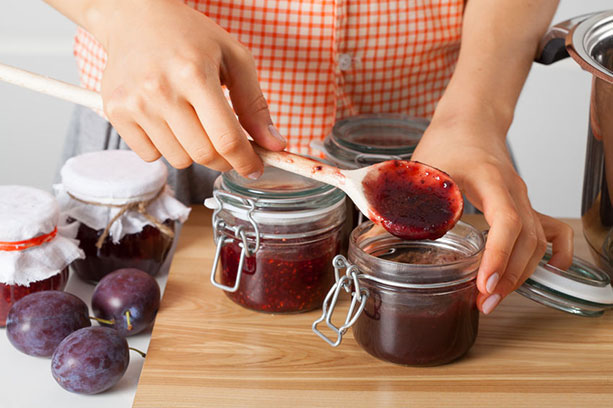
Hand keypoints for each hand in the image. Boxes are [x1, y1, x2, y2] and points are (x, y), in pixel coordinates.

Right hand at [97, 0, 285, 176]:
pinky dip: (165, 147)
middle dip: (224, 159)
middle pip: (203, 155)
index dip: (246, 161)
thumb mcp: (234, 58)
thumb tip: (274, 146)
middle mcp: (160, 89)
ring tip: (193, 122)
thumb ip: (255, 105)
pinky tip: (168, 121)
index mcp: (194, 73)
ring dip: (194, 151)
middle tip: (228, 147)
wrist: (134, 16)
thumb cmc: (189, 36)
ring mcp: (134, 102)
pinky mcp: (116, 112)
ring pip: (178, 159)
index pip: (226, 138)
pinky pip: (150, 155)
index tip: (255, 169)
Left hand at [411, 116, 573, 313]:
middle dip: (508, 276)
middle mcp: (513, 190)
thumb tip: (377, 236)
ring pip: (536, 240)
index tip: (485, 283)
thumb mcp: (421, 169)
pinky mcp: (523, 203)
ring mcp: (522, 197)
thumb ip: (402, 201)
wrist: (471, 121)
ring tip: (495, 298)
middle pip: (526, 239)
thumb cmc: (448, 141)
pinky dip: (552, 252)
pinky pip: (549, 229)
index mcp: (490, 179)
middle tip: (483, 303)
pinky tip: (550, 270)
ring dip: (520, 273)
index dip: (498, 255)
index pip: (506, 221)